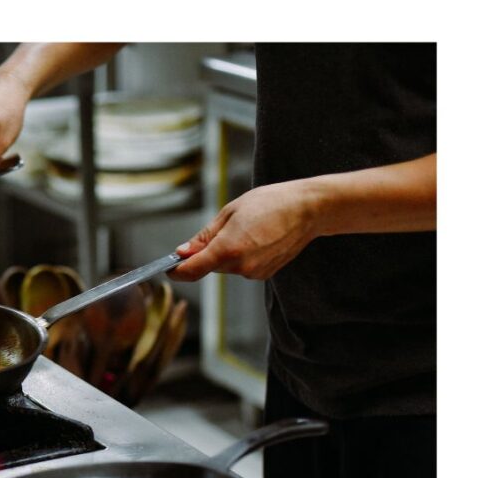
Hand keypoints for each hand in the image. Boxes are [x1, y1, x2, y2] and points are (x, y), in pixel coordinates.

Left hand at [169, 181, 321, 281]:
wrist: (308, 209)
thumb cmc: (270, 203)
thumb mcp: (230, 212)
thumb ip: (204, 236)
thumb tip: (183, 252)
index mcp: (227, 249)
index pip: (191, 270)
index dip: (176, 270)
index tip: (168, 267)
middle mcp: (240, 267)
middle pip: (209, 266)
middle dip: (207, 252)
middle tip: (224, 227)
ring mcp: (254, 273)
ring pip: (226, 266)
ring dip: (227, 252)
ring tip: (248, 228)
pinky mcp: (265, 274)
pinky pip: (242, 267)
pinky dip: (242, 255)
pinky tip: (257, 238)